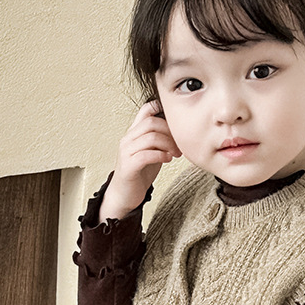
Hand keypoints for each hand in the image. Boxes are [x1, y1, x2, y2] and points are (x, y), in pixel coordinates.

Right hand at [99, 101, 181, 222]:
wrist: (124, 196)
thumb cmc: (139, 174)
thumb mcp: (151, 151)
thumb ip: (159, 140)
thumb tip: (178, 130)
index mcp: (133, 133)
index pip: (145, 111)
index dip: (161, 109)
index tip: (175, 121)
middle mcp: (127, 139)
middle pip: (152, 123)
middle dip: (170, 132)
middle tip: (179, 145)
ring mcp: (126, 152)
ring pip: (151, 138)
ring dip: (168, 144)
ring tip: (176, 154)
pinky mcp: (128, 166)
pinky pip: (146, 155)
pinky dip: (161, 155)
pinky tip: (168, 160)